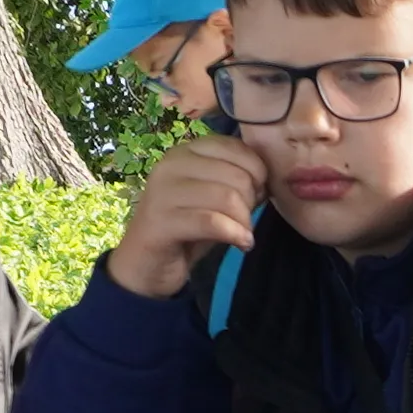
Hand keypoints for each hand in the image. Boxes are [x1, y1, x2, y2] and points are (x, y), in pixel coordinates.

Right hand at [104, 138, 271, 301]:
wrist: (145, 264)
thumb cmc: (186, 228)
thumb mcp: (214, 197)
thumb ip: (237, 179)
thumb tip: (267, 178)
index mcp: (186, 151)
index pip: (235, 148)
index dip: (257, 173)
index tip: (257, 196)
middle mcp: (171, 164)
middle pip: (236, 174)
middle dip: (252, 202)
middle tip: (246, 221)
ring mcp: (163, 191)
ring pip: (227, 197)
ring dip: (244, 221)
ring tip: (243, 234)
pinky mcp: (161, 221)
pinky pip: (212, 222)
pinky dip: (235, 234)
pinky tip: (242, 244)